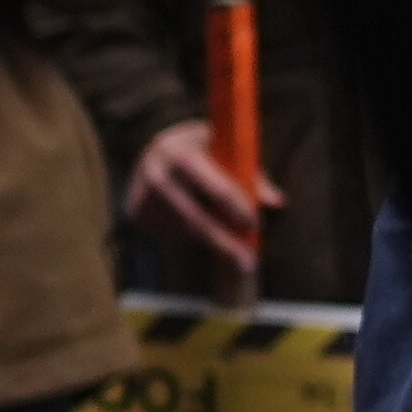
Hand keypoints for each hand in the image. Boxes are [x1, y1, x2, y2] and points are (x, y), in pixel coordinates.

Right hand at [125, 123, 269, 270]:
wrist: (153, 150)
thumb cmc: (203, 149)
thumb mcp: (226, 150)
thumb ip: (251, 174)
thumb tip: (276, 203)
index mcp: (179, 151)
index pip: (210, 183)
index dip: (236, 207)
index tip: (255, 225)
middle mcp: (155, 173)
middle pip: (195, 218)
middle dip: (225, 242)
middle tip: (249, 263)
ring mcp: (141, 195)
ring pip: (185, 231)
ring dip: (210, 240)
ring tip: (226, 237)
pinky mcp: (135, 213)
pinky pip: (171, 235)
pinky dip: (190, 236)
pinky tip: (195, 223)